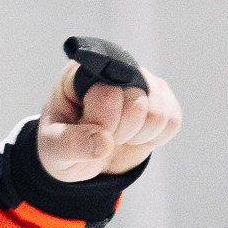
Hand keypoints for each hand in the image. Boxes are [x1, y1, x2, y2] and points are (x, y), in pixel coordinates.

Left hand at [37, 61, 182, 181]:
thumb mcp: (55, 148)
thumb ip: (73, 144)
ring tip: (117, 135)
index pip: (107, 93)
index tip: (85, 129)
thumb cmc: (64, 145)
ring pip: (158, 114)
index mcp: (80, 73)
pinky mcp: (162, 99)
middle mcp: (114, 69)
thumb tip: (103, 143)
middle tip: (102, 135)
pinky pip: (172, 123)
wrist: (84, 158)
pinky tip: (134, 136)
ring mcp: (142, 82)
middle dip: (119, 132)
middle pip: (136, 103)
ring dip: (137, 136)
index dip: (101, 122)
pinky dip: (154, 138)